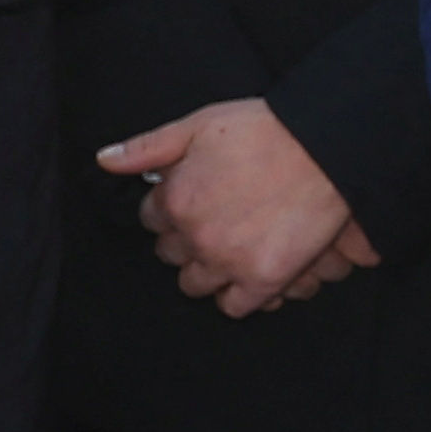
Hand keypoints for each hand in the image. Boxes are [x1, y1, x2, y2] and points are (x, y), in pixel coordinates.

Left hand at [95, 100, 371, 315]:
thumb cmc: (265, 129)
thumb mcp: (199, 124)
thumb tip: (104, 160)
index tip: (191, 201)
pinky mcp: (264, 279)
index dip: (170, 209)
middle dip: (185, 240)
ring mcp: (229, 262)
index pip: (151, 220)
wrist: (326, 146)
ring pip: (195, 285)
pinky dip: (236, 295)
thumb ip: (148, 147)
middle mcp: (195, 237)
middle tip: (214, 222)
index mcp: (174, 199)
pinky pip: (234, 307)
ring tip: (229, 248)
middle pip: (171, 255)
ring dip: (206, 270)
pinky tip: (245, 275)